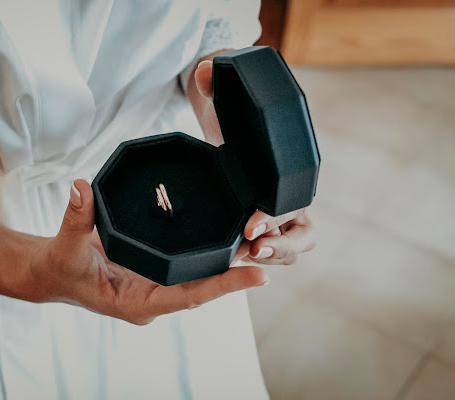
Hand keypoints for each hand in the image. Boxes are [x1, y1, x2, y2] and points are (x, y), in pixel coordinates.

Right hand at [31, 180, 268, 324]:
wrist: (54, 274)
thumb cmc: (61, 268)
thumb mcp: (66, 246)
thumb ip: (76, 219)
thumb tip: (81, 188)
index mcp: (137, 302)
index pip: (190, 296)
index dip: (224, 286)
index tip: (259, 275)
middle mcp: (154, 297)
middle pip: (205, 286)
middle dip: (237, 270)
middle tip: (271, 246)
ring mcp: (157, 285)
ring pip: (201, 276)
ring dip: (229, 261)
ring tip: (262, 238)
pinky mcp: (155, 272)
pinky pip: (189, 265)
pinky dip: (210, 252)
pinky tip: (230, 235)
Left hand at [191, 55, 315, 265]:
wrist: (225, 122)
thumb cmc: (229, 108)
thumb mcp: (220, 93)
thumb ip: (213, 78)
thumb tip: (206, 70)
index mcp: (291, 163)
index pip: (295, 196)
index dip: (278, 214)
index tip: (252, 226)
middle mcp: (293, 191)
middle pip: (304, 232)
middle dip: (281, 245)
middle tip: (250, 248)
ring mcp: (281, 211)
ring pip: (293, 247)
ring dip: (270, 258)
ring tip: (237, 258)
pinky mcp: (265, 221)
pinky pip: (273, 248)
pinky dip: (258, 257)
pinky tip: (230, 258)